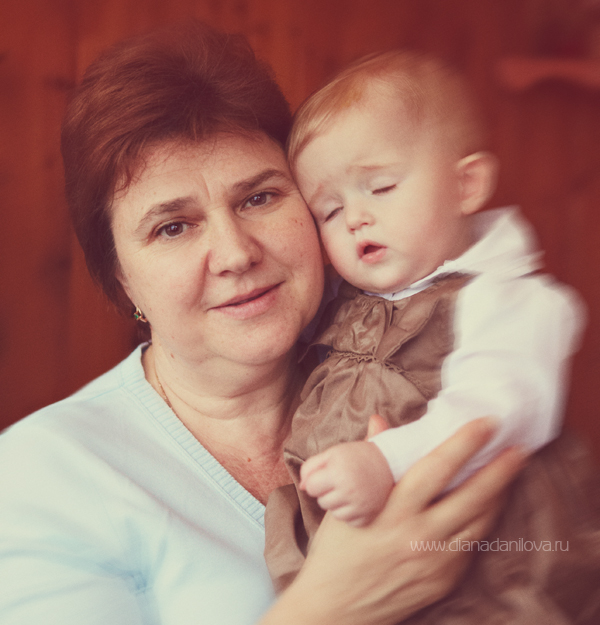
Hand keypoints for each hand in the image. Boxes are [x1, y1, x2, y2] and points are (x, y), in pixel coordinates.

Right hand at [260, 418, 525, 624]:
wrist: (336, 608)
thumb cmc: (336, 551)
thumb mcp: (346, 502)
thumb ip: (369, 460)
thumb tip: (380, 421)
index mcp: (392, 513)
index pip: (435, 470)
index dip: (463, 443)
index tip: (484, 423)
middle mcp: (419, 537)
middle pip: (471, 497)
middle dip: (499, 469)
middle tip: (517, 446)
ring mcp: (435, 562)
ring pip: (480, 521)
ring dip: (498, 493)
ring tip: (509, 469)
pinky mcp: (444, 580)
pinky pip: (471, 543)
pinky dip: (483, 519)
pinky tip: (488, 503)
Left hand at [300, 441, 393, 525]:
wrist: (389, 462)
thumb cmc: (356, 456)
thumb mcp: (332, 453)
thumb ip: (311, 467)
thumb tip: (302, 487)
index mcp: (337, 472)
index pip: (311, 488)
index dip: (317, 480)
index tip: (329, 473)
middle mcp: (349, 491)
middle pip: (321, 502)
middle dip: (328, 491)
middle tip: (343, 479)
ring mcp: (360, 506)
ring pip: (334, 513)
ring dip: (339, 503)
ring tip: (351, 488)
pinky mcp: (368, 517)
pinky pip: (348, 521)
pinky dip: (351, 512)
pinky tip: (359, 499)